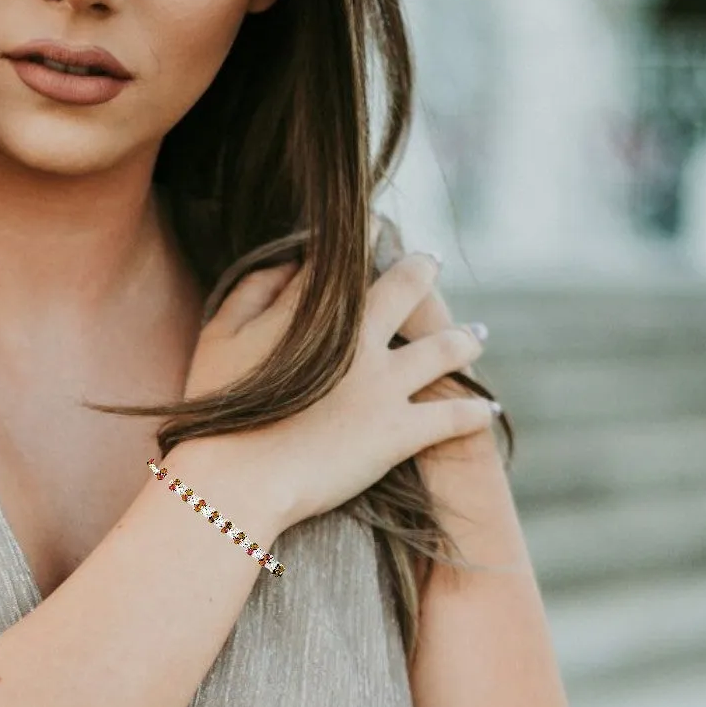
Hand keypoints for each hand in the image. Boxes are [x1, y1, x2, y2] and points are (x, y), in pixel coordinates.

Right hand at [181, 246, 492, 530]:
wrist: (238, 477)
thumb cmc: (217, 407)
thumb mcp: (219, 335)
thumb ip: (253, 289)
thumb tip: (289, 261)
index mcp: (315, 308)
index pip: (344, 259)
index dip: (359, 239)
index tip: (372, 229)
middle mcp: (361, 336)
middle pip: (406, 287)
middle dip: (422, 269)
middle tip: (431, 261)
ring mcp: (385, 385)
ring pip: (444, 348)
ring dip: (465, 338)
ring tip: (479, 334)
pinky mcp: (399, 432)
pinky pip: (452, 417)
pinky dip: (473, 412)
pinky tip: (488, 410)